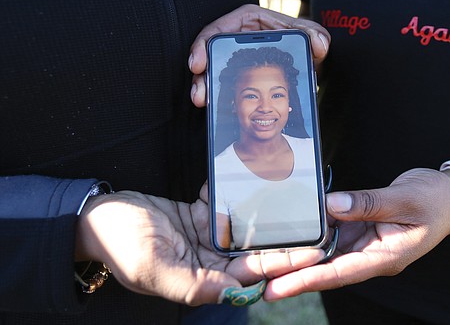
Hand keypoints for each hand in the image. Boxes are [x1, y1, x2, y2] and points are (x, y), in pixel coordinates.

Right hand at [75, 184, 324, 305]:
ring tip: (302, 206)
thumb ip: (196, 286)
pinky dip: (246, 198)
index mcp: (204, 281)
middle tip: (322, 228)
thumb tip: (236, 295)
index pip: (253, 275)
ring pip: (248, 230)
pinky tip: (267, 185)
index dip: (285, 265)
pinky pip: (228, 207)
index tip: (315, 253)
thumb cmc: (121, 245)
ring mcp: (205, 238)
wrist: (96, 218)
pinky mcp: (199, 216)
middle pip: (258, 253)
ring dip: (273, 221)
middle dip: (289, 243)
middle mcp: (210, 262)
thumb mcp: (154, 270)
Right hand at [188, 4, 329, 106]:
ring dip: (204, 87)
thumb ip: (313, 35)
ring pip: (210, 71)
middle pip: (208, 54)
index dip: (203, 46)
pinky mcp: (232, 74)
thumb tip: (318, 45)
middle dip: (201, 74)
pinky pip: (219, 84)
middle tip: (200, 94)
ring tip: (203, 102)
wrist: (299, 58)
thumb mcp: (304, 34)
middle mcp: (234, 39)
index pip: (218, 30)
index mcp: (247, 22)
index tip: (197, 63)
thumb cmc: (296, 40)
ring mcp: (231, 58)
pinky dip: (215, 95)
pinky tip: (212, 106)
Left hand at [262, 168, 449, 300]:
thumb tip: (331, 206)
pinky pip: (332, 232)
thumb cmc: (435, 200)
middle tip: (257, 280)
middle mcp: (371, 255)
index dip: (305, 281)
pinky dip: (312, 232)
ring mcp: (364, 242)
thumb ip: (368, 203)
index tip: (276, 289)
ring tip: (263, 258)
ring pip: (325, 252)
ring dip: (298, 256)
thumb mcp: (405, 199)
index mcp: (386, 258)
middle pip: (325, 268)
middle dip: (292, 274)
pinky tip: (290, 230)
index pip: (338, 274)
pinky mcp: (360, 228)